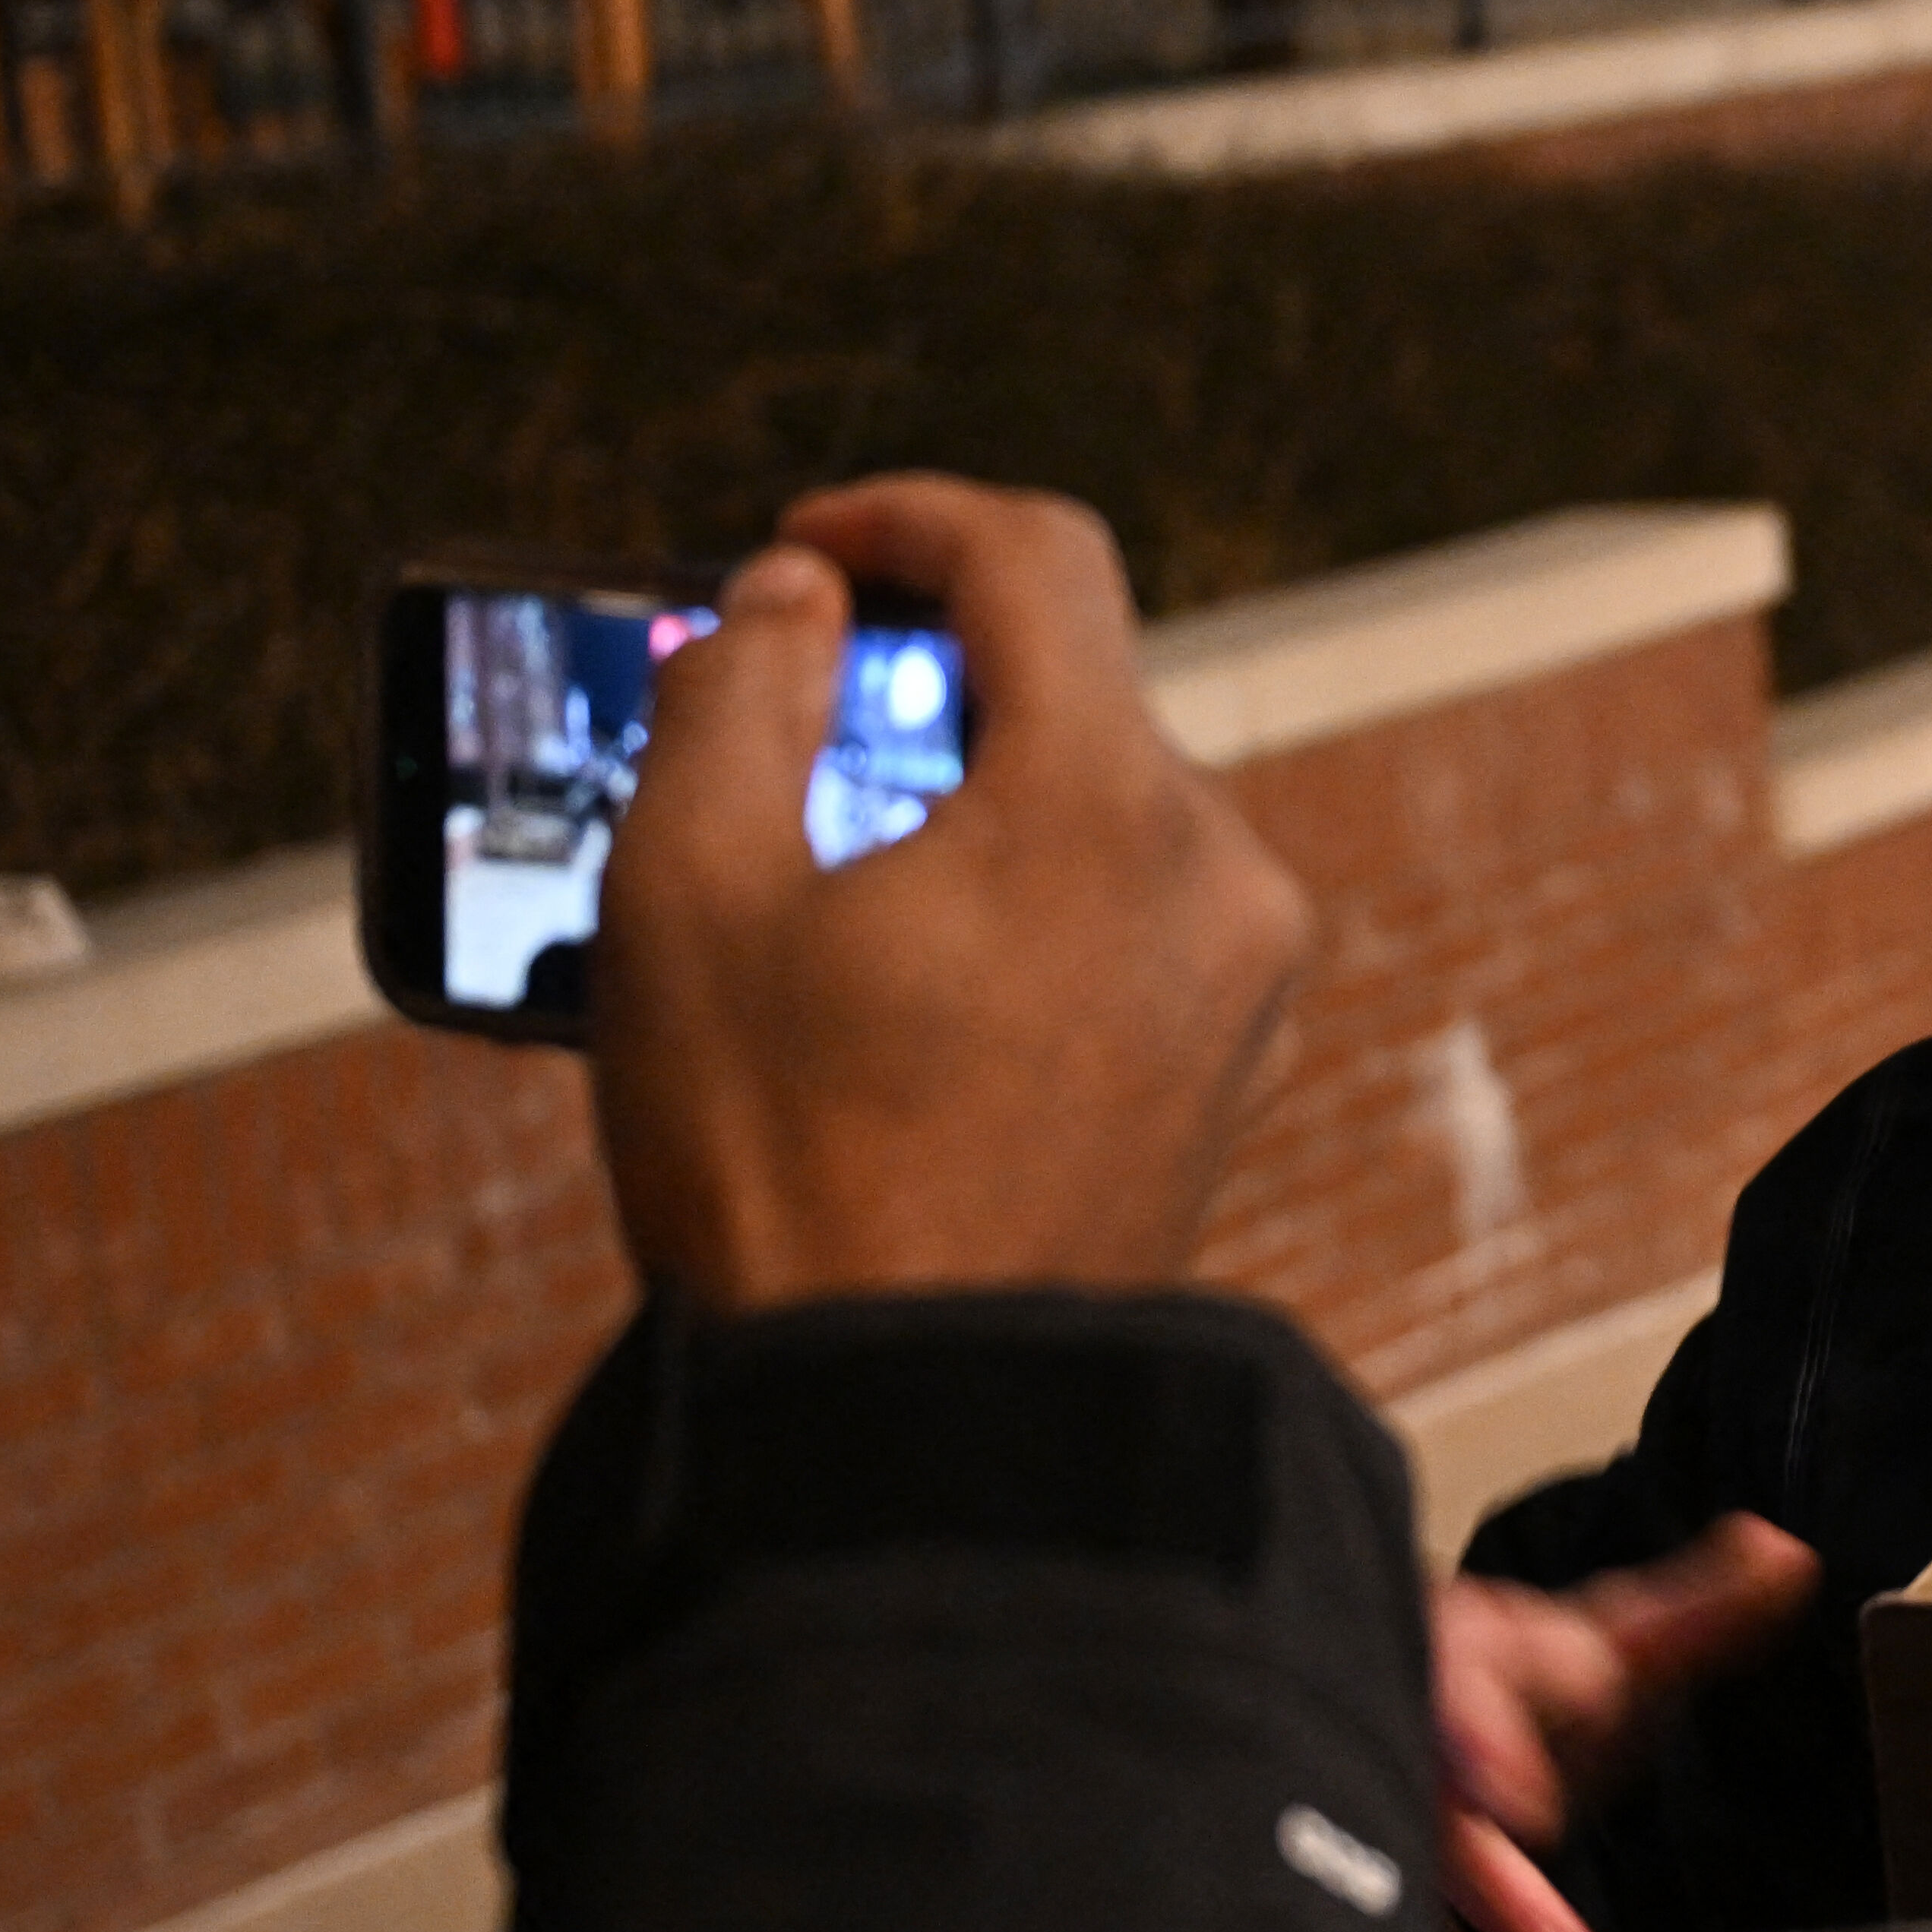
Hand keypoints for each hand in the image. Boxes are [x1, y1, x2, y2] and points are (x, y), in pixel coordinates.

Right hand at [592, 476, 1311, 1310]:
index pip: (1038, 557)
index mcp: (1107, 806)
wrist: (921, 1414)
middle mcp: (1219, 876)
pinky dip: (1024, 894)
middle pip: (1075, 687)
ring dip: (971, 796)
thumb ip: (737, 690)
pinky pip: (1131, 914)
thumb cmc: (791, 1168)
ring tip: (827, 875)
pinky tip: (906, 970)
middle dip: (928, 679)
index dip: (907, 518)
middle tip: (784, 725)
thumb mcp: (686, 888)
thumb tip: (797, 595)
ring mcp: (1245, 979)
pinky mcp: (1234, 1063)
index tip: (808, 549)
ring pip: (1102, 804)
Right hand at [1432, 1517, 1821, 1931]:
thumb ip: (1694, 1610)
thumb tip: (1787, 1556)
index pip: (1458, 1700)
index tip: (1523, 1798)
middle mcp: (1410, 1755)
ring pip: (1421, 1912)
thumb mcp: (1605, 1638)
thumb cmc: (1519, 1678)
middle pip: (1437, 1830)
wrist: (1417, 1702)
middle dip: (1496, 1897)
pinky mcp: (1398, 1903)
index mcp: (1456, 1668)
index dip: (1484, 1749)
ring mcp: (1391, 1835)